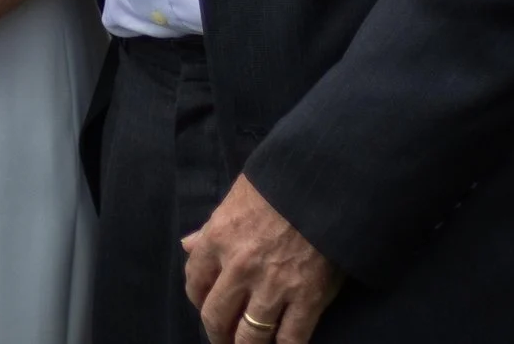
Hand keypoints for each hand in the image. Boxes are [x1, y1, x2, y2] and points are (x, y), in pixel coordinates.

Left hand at [183, 175, 343, 343]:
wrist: (325, 186)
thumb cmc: (278, 184)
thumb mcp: (235, 198)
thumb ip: (211, 227)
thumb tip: (188, 245)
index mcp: (217, 240)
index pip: (195, 282)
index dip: (198, 298)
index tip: (205, 304)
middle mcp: (239, 269)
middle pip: (216, 316)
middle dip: (217, 334)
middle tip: (222, 339)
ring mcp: (273, 288)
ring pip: (251, 335)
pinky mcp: (308, 300)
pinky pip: (290, 339)